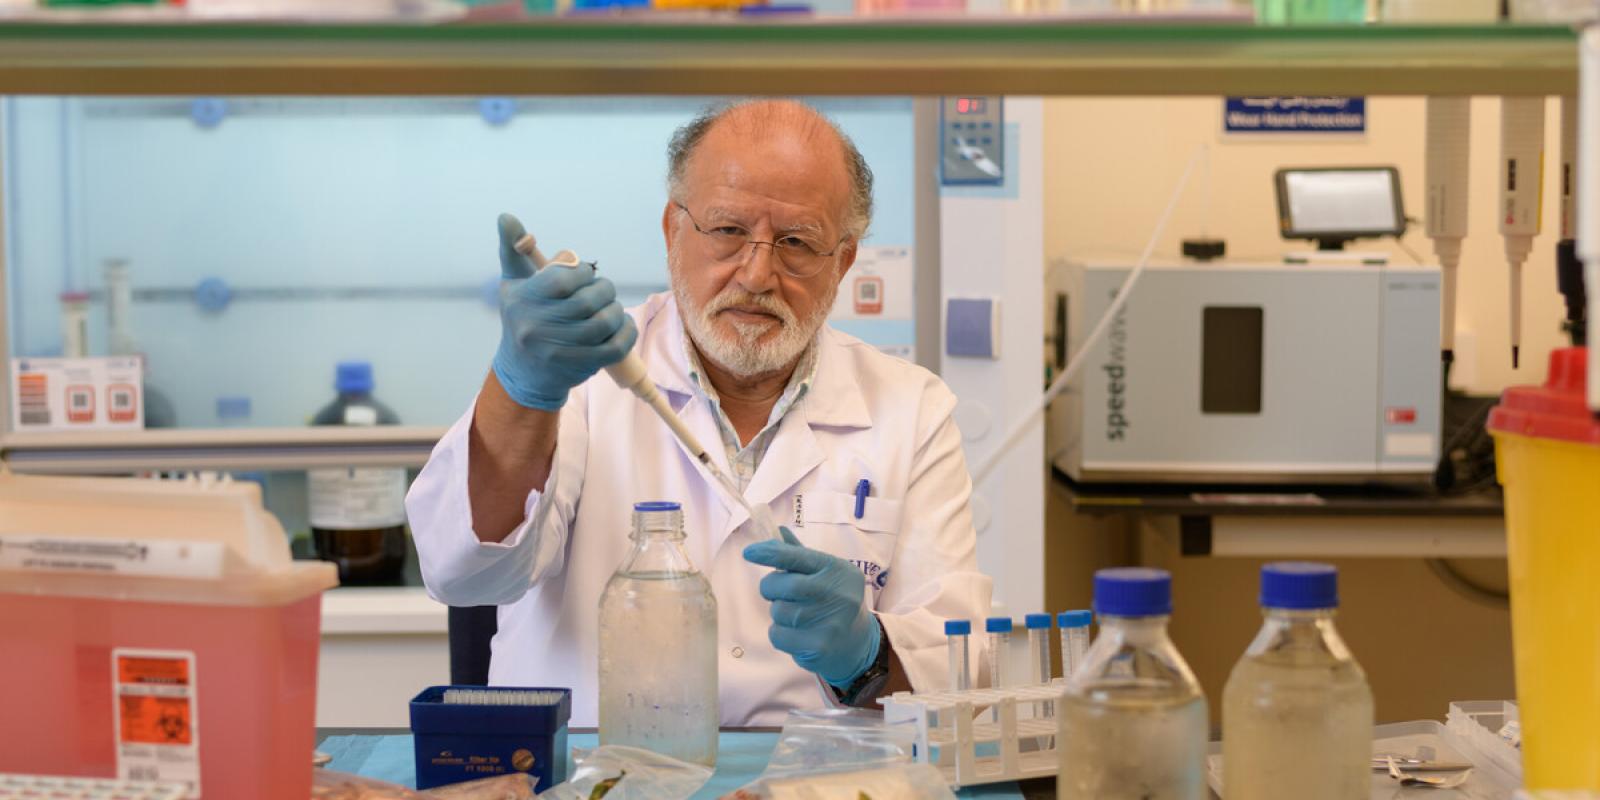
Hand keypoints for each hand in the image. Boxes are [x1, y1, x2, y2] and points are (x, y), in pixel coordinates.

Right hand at [491, 213, 636, 410]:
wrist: (524, 372)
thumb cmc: (522, 317)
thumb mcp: (513, 283)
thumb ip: (513, 248)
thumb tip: (506, 216)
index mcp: (522, 300)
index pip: (561, 279)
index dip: (582, 272)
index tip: (585, 273)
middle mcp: (536, 326)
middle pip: (586, 301)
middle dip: (604, 289)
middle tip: (603, 289)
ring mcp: (559, 351)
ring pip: (603, 323)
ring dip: (615, 309)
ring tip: (611, 306)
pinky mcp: (580, 367)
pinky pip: (615, 347)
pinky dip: (626, 332)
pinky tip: (621, 324)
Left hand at [743, 526, 880, 686]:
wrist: (856, 642)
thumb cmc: (833, 600)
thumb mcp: (824, 573)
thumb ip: (800, 555)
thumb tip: (777, 531)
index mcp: (837, 570)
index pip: (798, 557)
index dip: (771, 553)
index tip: (749, 553)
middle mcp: (837, 594)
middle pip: (783, 586)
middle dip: (770, 587)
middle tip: (776, 592)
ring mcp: (829, 622)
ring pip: (778, 612)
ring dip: (778, 613)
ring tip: (796, 616)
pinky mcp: (818, 647)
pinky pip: (778, 635)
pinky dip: (780, 634)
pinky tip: (798, 634)